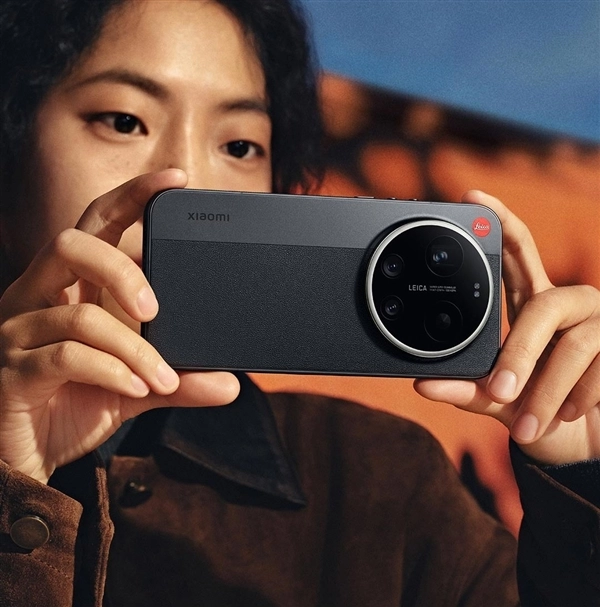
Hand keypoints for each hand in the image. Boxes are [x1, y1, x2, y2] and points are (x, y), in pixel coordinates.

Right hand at [0, 170, 239, 483]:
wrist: (25, 456)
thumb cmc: (74, 403)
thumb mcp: (136, 386)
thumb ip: (179, 379)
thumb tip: (229, 384)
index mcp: (70, 288)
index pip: (96, 224)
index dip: (132, 196)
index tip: (175, 180)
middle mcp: (38, 297)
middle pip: (72, 244)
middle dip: (123, 271)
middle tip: (155, 312)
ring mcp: (20, 331)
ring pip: (79, 313)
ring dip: (135, 349)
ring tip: (162, 378)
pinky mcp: (14, 370)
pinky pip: (65, 356)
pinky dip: (113, 372)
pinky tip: (137, 390)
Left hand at [414, 190, 599, 465]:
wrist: (586, 442)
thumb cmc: (539, 411)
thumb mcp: (501, 400)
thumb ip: (469, 391)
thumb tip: (424, 384)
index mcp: (533, 304)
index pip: (516, 254)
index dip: (500, 223)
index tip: (473, 198)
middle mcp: (567, 303)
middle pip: (545, 303)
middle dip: (521, 351)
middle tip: (499, 391)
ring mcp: (599, 322)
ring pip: (573, 345)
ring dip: (547, 393)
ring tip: (528, 424)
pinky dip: (578, 399)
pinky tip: (570, 415)